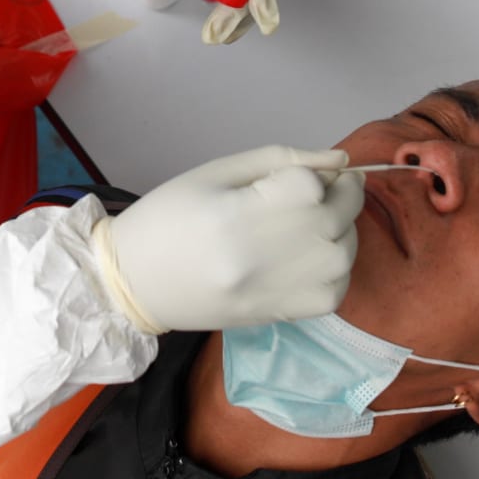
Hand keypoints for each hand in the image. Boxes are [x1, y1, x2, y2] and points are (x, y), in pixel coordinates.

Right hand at [89, 146, 362, 332]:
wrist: (134, 282)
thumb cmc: (168, 216)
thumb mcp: (215, 172)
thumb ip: (280, 160)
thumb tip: (339, 160)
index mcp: (236, 216)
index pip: (309, 187)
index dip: (322, 173)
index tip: (316, 171)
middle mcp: (261, 259)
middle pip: (335, 220)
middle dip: (344, 196)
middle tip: (329, 188)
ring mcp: (274, 294)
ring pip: (343, 256)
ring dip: (343, 231)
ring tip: (316, 221)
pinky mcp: (280, 317)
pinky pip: (334, 292)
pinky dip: (337, 268)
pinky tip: (313, 255)